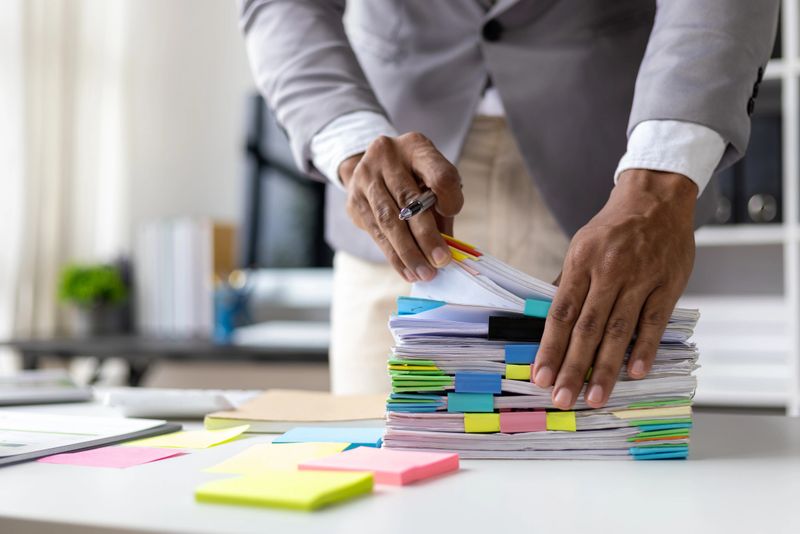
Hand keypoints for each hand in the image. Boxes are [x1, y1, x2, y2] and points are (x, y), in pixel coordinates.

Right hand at [339, 133, 463, 281]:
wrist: (370, 166)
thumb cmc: (412, 177)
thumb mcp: (431, 179)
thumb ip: (442, 207)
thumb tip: (449, 248)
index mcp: (415, 146)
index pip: (438, 173)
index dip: (449, 197)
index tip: (452, 213)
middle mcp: (387, 156)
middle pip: (409, 201)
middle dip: (427, 237)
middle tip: (441, 261)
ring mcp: (365, 177)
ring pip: (389, 220)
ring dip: (408, 252)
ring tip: (424, 273)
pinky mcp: (354, 199)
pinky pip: (376, 232)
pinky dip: (394, 255)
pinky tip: (407, 270)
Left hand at [532, 169, 697, 409]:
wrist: (656, 199)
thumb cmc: (613, 228)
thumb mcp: (581, 246)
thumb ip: (568, 283)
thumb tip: (546, 318)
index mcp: (581, 263)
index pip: (561, 313)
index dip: (550, 347)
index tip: (540, 376)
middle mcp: (608, 272)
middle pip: (587, 328)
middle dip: (572, 367)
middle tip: (562, 399)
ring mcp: (639, 279)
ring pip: (619, 330)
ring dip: (606, 368)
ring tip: (595, 398)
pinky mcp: (667, 285)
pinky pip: (654, 322)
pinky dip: (644, 349)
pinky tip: (635, 373)